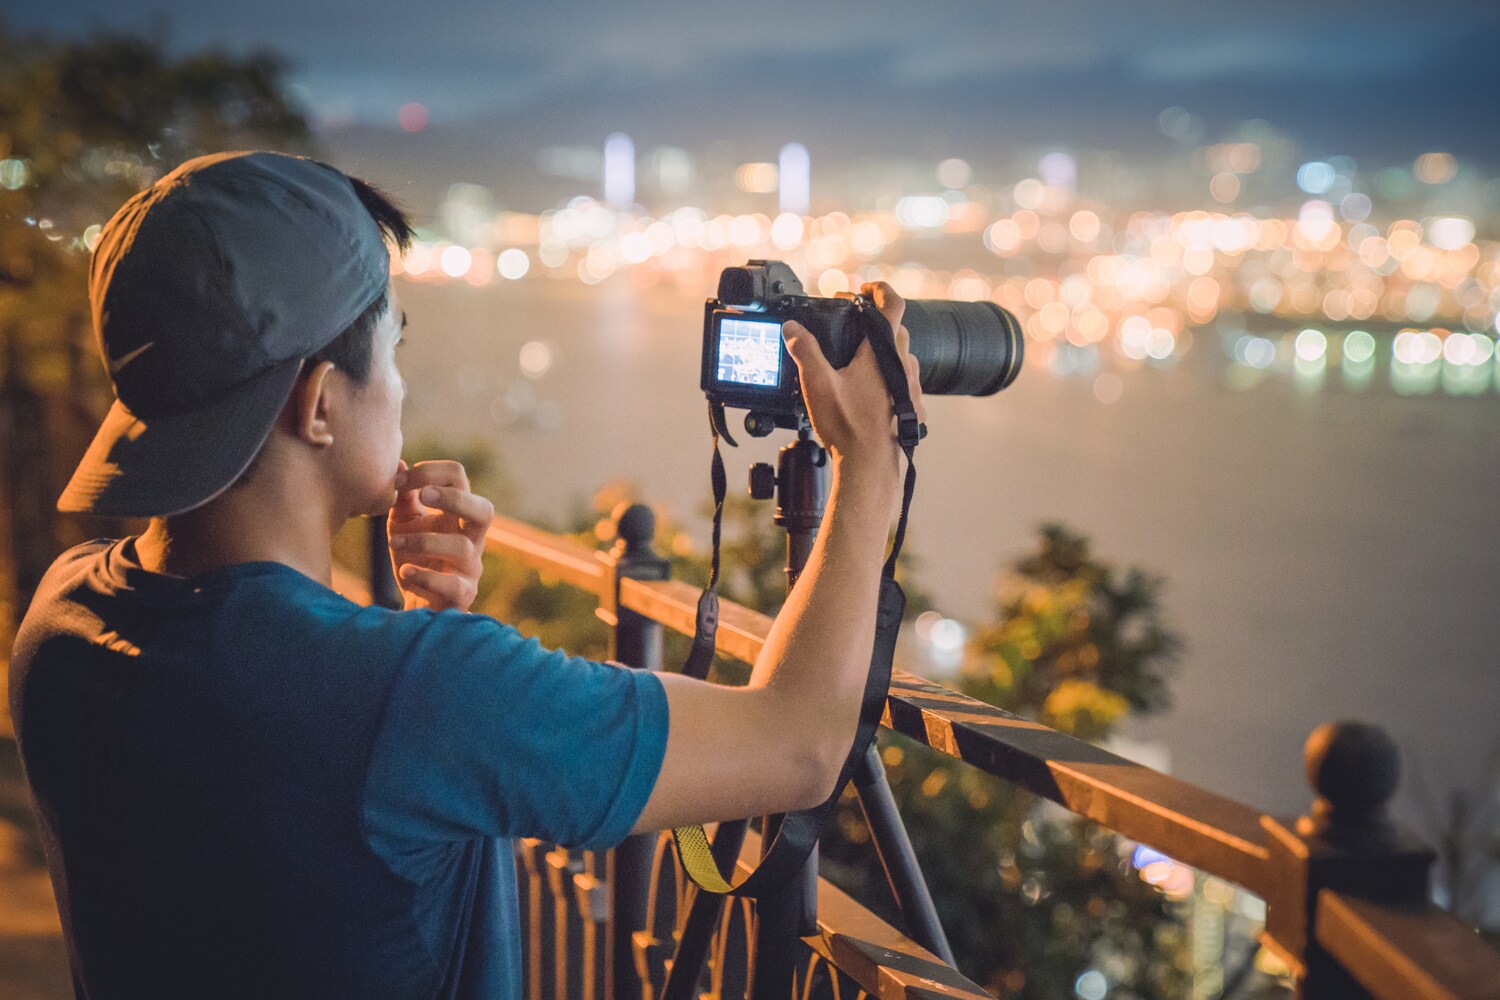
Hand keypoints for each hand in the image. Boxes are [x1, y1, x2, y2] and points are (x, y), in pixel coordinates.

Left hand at [388, 459, 494, 611]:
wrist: (418, 603)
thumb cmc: (415, 556)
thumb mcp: (404, 522)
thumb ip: (404, 497)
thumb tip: (399, 463)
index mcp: (458, 513)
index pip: (458, 478)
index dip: (430, 472)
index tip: (399, 481)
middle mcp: (472, 538)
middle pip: (484, 510)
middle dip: (454, 499)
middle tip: (423, 496)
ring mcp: (471, 568)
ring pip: (463, 548)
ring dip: (426, 541)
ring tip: (394, 542)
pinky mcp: (462, 595)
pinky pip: (454, 586)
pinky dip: (426, 577)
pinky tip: (405, 571)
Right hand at [783, 282, 925, 482]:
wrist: (871, 468)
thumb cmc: (848, 428)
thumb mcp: (817, 384)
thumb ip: (804, 351)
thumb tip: (792, 328)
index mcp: (882, 352)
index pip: (892, 304)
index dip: (880, 289)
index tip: (865, 288)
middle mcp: (903, 366)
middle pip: (895, 330)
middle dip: (875, 323)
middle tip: (852, 325)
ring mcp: (911, 388)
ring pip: (901, 358)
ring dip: (882, 353)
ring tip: (857, 362)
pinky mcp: (912, 409)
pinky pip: (903, 385)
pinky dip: (888, 381)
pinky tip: (869, 394)